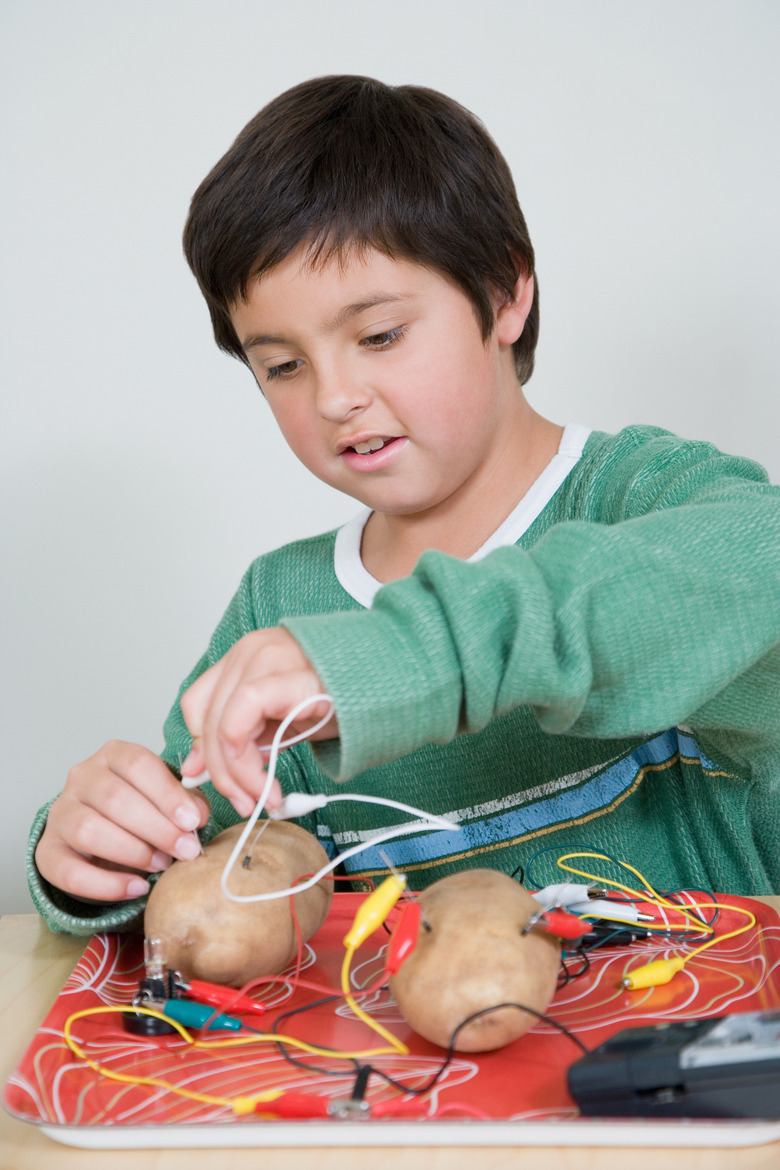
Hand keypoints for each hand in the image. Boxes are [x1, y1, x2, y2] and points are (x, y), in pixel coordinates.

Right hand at [35, 741, 209, 902]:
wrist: (103, 834)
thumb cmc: (140, 809)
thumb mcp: (166, 796)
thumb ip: (186, 799)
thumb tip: (198, 815)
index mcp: (112, 755)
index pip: (137, 764)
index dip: (167, 793)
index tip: (193, 820)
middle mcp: (81, 778)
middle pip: (114, 798)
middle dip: (156, 828)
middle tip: (185, 850)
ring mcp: (60, 813)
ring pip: (89, 830)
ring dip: (132, 852)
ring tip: (161, 864)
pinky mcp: (48, 851)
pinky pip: (69, 872)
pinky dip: (106, 884)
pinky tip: (137, 887)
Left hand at [179, 628, 338, 816]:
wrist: (393, 684)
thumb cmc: (343, 699)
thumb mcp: (283, 722)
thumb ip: (245, 738)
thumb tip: (199, 768)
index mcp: (246, 658)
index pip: (198, 704)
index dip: (199, 746)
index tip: (210, 778)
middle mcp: (251, 651)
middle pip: (206, 718)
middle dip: (220, 772)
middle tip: (244, 802)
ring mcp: (266, 658)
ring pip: (221, 723)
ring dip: (236, 773)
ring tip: (262, 797)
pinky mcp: (286, 676)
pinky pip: (242, 719)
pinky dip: (245, 759)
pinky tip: (267, 782)